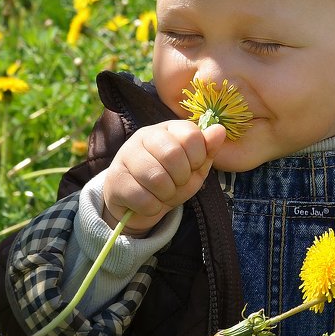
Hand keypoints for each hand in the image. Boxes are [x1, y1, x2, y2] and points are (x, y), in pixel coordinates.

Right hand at [100, 120, 226, 235]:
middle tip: (176, 183)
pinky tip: (148, 203)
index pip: (191, 135)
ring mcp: (126, 154)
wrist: (140, 205)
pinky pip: (141, 196)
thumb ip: (208, 149)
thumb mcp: (195, 168)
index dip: (197, 158)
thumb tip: (220, 130)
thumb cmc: (171, 181)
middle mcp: (145, 135)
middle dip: (181, 178)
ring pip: (156, 177)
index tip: (192, 168)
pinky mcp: (114, 178)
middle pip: (172, 154)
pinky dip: (152, 207)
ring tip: (162, 194)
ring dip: (166, 194)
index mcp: (168, 129)